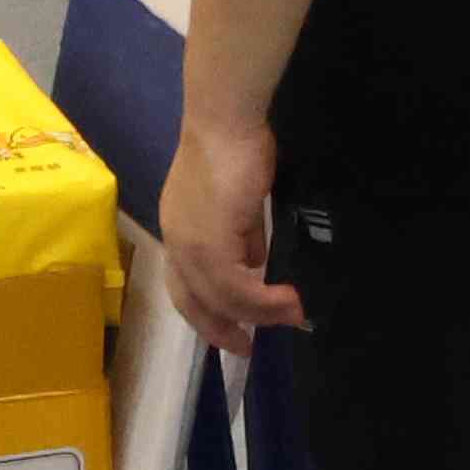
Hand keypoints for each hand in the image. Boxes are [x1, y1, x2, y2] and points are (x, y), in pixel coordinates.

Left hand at [169, 109, 304, 352]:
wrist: (225, 122)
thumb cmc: (235, 147)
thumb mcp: (240, 201)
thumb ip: (243, 234)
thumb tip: (257, 259)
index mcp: (179, 231)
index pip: (186, 284)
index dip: (208, 311)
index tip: (234, 328)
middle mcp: (177, 244)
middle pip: (194, 303)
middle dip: (220, 329)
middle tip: (247, 347)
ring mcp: (190, 247)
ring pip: (221, 299)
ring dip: (259, 314)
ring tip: (292, 316)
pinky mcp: (210, 245)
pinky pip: (238, 288)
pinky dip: (266, 300)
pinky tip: (290, 299)